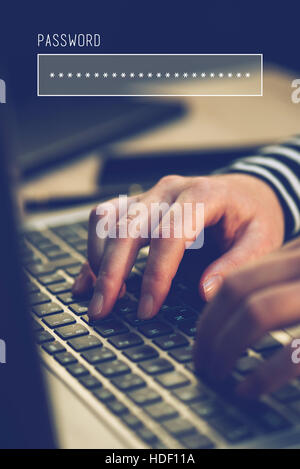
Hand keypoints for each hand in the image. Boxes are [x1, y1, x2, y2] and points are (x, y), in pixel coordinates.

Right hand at [72, 173, 284, 319]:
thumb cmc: (252, 217)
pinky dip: (92, 248)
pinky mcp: (139, 204)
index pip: (170, 235)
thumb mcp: (261, 239)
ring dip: (97, 259)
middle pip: (129, 228)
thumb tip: (205, 292)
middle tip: (102, 310)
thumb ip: (237, 264)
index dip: (155, 275)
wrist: (245, 192)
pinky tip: (87, 279)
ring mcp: (150, 195)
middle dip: (111, 272)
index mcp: (203, 194)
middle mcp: (170, 191)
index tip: (146, 309)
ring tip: (100, 297)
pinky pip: (104, 219)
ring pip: (108, 219)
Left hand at [194, 237, 299, 397]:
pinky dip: (263, 376)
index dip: (209, 314)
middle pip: (237, 292)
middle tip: (200, 361)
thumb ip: (277, 277)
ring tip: (215, 373)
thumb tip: (224, 298)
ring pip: (256, 312)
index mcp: (295, 255)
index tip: (199, 339)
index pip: (237, 279)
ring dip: (225, 348)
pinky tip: (246, 389)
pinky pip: (293, 352)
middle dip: (208, 331)